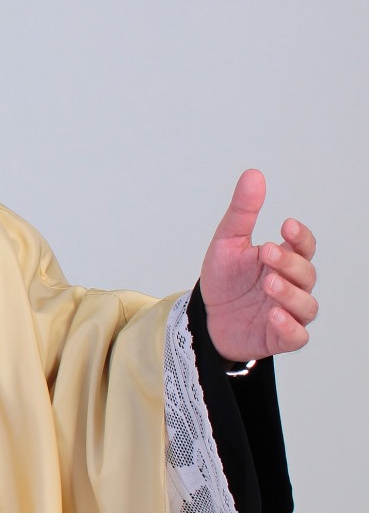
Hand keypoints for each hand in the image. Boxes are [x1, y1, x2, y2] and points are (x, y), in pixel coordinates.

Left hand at [200, 169, 316, 362]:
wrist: (206, 317)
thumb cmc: (224, 280)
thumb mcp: (226, 243)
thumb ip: (242, 212)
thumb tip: (253, 174)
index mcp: (282, 260)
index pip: (303, 246)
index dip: (300, 237)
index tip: (285, 226)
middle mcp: (291, 285)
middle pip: (306, 273)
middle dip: (289, 263)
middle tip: (266, 253)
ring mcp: (288, 312)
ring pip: (306, 305)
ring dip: (290, 294)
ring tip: (269, 283)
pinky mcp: (280, 338)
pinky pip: (297, 336)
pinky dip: (289, 327)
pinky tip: (274, 315)